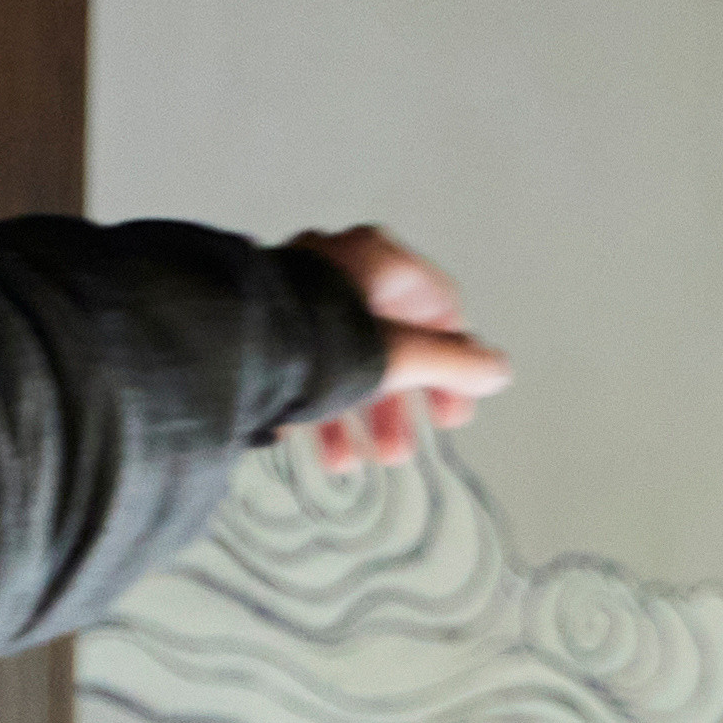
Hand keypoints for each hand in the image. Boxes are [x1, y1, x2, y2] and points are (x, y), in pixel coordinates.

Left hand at [281, 225, 510, 474]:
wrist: (225, 348)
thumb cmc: (313, 343)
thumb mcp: (396, 358)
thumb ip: (451, 366)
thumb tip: (497, 370)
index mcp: (377, 259)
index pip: (437, 308)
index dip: (455, 364)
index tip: (453, 413)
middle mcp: (335, 267)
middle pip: (387, 342)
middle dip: (397, 407)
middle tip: (402, 449)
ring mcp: (294, 294)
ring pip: (340, 361)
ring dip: (354, 419)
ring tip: (354, 464)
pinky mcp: (259, 326)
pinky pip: (298, 367)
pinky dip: (312, 407)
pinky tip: (310, 446)